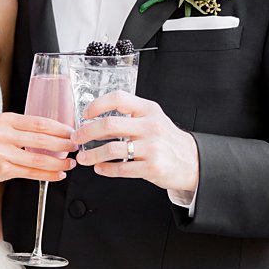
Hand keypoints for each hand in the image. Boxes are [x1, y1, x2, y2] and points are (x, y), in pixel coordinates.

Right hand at [0, 112, 75, 186]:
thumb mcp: (0, 129)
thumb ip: (22, 129)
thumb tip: (54, 134)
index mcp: (4, 120)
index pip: (39, 122)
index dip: (59, 128)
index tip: (72, 132)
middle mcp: (2, 134)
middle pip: (42, 140)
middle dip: (63, 144)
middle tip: (76, 146)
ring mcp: (1, 153)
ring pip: (38, 159)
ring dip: (59, 162)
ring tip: (70, 163)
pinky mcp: (2, 170)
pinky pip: (31, 173)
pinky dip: (49, 175)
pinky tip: (58, 174)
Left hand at [74, 92, 199, 192]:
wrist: (192, 161)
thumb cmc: (166, 139)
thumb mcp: (153, 118)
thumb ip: (130, 114)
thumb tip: (95, 117)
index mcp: (148, 110)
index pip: (118, 98)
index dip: (97, 104)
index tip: (85, 114)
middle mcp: (151, 126)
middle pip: (109, 124)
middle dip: (86, 132)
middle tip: (77, 138)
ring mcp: (152, 147)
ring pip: (111, 149)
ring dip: (91, 155)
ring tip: (83, 158)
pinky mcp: (152, 167)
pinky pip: (121, 169)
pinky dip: (105, 169)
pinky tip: (99, 168)